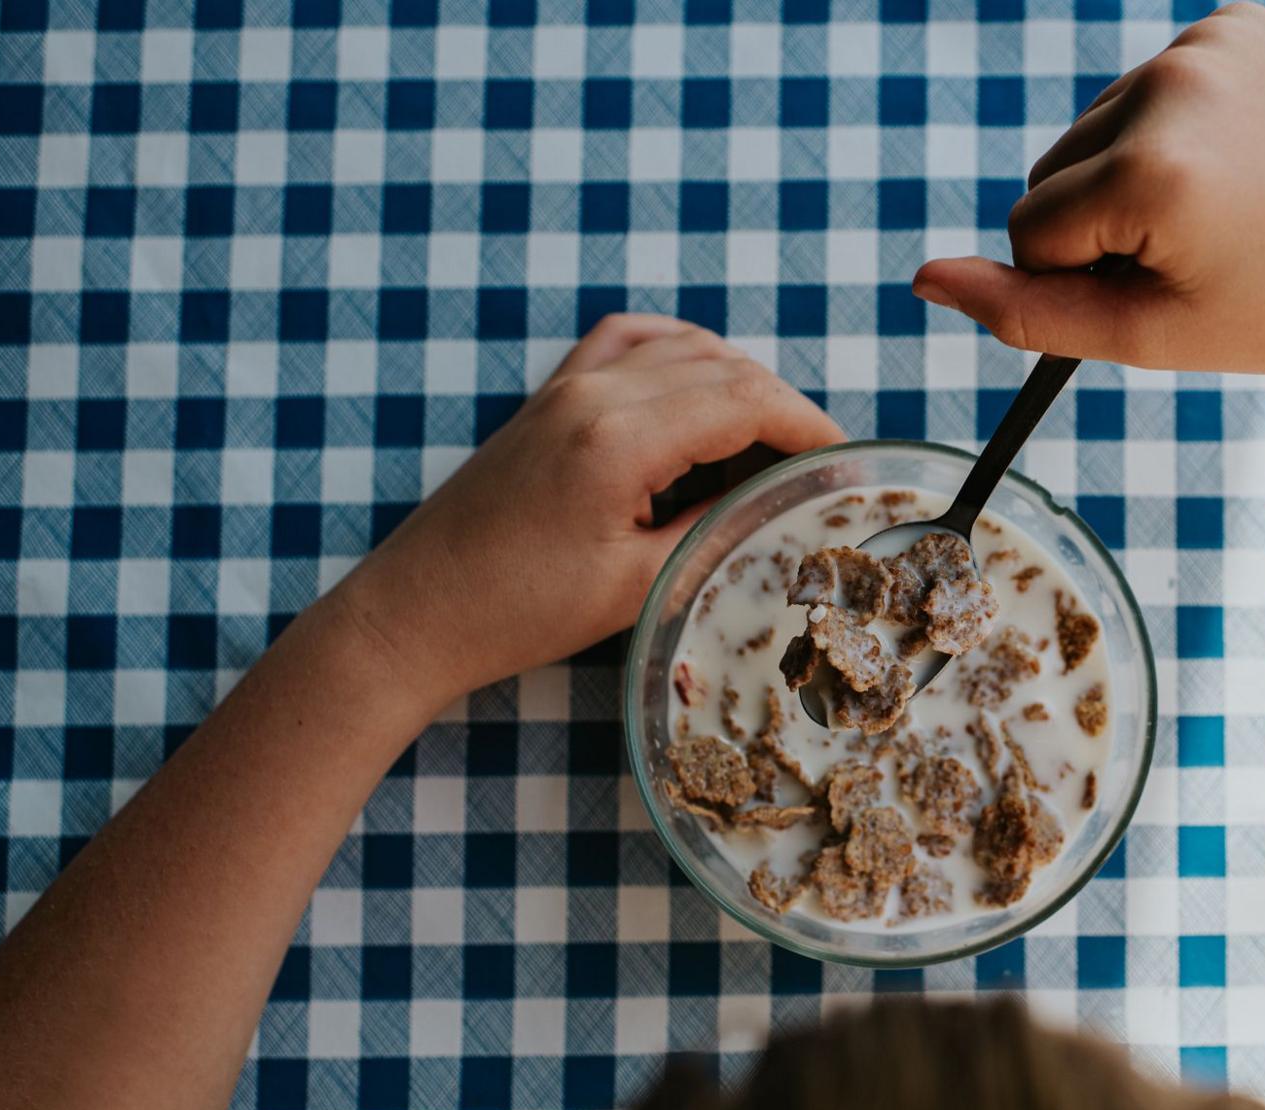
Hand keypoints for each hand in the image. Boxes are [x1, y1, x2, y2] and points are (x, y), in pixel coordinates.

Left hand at [328, 315, 844, 713]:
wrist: (416, 612)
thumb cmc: (519, 612)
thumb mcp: (640, 585)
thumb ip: (717, 531)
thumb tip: (780, 506)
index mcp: (618, 436)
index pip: (746, 400)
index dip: (810, 428)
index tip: (848, 466)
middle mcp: (593, 390)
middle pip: (725, 367)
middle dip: (784, 412)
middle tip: (817, 471)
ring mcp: (565, 384)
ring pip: (684, 348)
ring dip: (738, 386)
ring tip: (766, 451)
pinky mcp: (547, 396)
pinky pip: (631, 341)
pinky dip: (681, 356)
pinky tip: (702, 392)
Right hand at [912, 3, 1264, 390]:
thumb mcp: (1147, 334)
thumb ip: (1026, 312)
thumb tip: (925, 279)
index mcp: (1152, 169)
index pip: (1031, 226)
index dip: (1084, 277)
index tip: (1169, 288)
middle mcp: (1173, 85)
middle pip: (1054, 169)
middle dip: (1104, 223)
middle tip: (1205, 254)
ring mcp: (1208, 42)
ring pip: (1097, 129)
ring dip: (1134, 176)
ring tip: (1225, 211)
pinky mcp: (1236, 21)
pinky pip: (1150, 88)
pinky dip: (1175, 130)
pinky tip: (1238, 161)